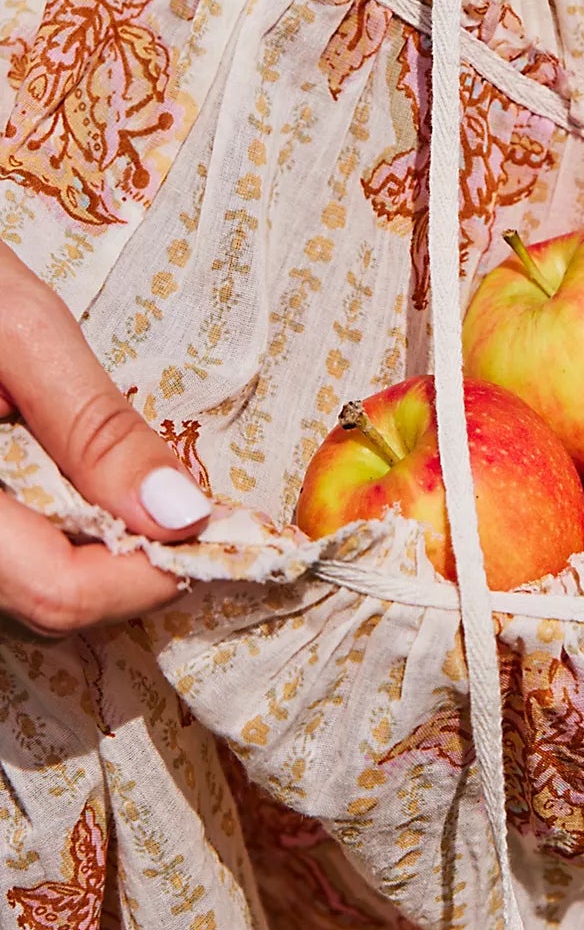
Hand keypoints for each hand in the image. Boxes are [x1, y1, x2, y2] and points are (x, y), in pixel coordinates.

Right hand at [0, 243, 210, 635]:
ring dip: (91, 557)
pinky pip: (2, 557)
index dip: (147, 575)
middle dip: (125, 568)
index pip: (56, 590)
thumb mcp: (19, 330)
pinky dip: (50, 537)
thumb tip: (181, 512)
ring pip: (18, 587)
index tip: (216, 531)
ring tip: (144, 501)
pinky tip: (85, 494)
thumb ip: (94, 427)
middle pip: (39, 599)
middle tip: (192, 514)